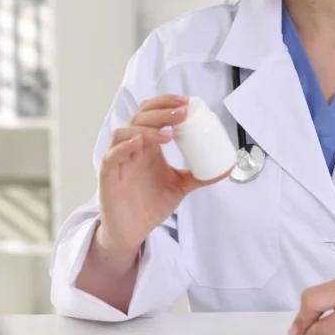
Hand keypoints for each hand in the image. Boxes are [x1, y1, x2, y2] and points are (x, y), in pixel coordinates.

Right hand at [95, 95, 230, 261]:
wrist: (132, 231)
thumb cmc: (150, 204)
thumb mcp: (180, 185)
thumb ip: (199, 175)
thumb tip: (226, 168)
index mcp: (148, 145)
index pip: (152, 113)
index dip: (166, 103)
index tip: (188, 103)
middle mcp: (132, 148)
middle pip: (140, 117)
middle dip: (161, 111)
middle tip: (182, 112)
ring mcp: (118, 160)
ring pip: (123, 132)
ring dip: (146, 128)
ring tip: (168, 134)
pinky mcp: (108, 175)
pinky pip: (111, 155)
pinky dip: (124, 147)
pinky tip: (140, 143)